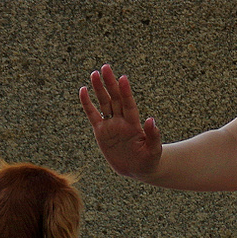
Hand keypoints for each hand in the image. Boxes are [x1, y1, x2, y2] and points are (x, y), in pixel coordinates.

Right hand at [79, 63, 162, 178]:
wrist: (137, 169)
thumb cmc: (148, 160)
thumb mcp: (153, 151)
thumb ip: (153, 136)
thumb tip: (151, 120)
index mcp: (134, 124)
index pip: (129, 104)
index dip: (126, 92)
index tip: (123, 78)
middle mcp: (122, 121)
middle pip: (115, 99)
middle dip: (110, 83)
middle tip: (105, 67)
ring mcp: (111, 125)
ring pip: (104, 103)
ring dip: (99, 89)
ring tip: (94, 73)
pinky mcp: (101, 132)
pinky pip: (92, 115)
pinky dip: (87, 104)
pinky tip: (83, 90)